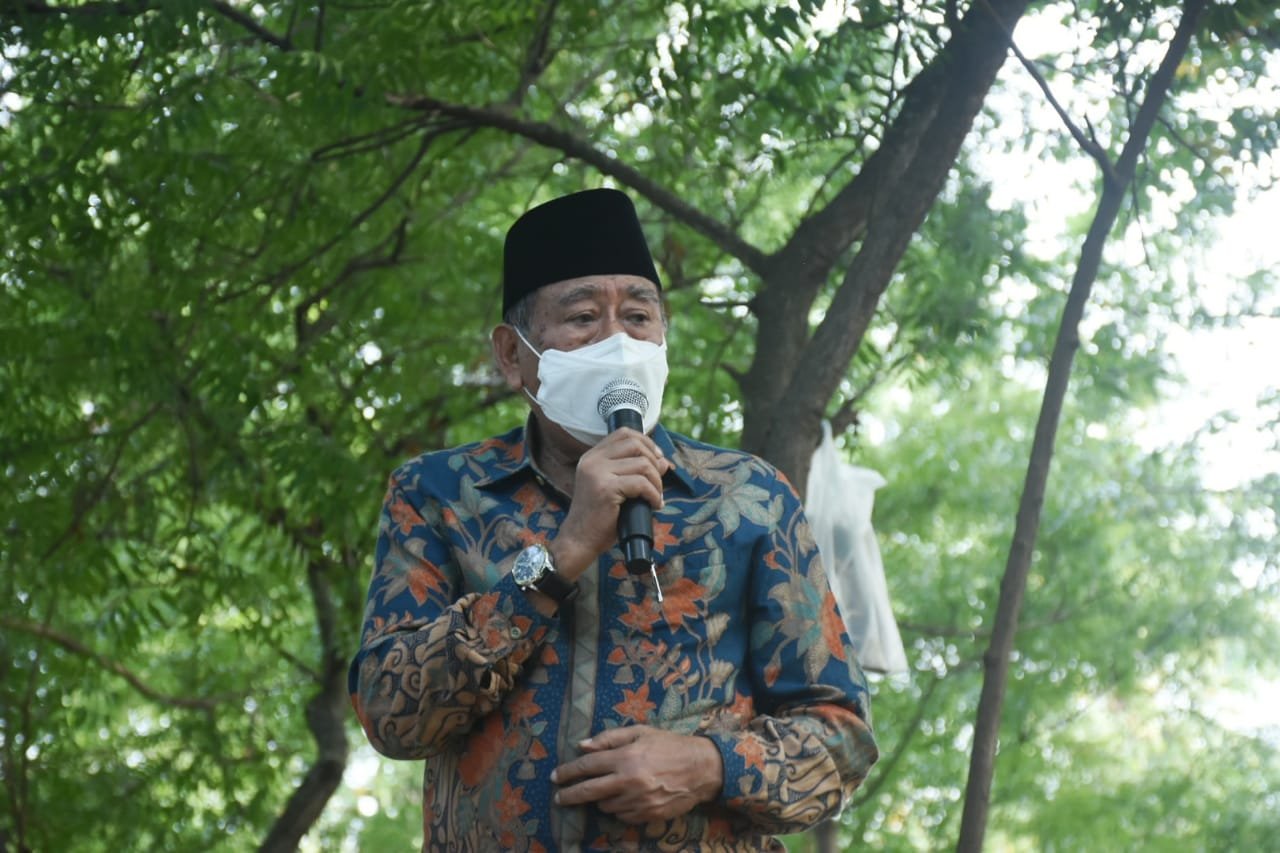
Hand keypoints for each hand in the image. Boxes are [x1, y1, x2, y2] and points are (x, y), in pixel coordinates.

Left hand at [550, 725, 722, 824]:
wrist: (701, 769)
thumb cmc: (669, 745)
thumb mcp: (640, 732)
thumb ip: (609, 738)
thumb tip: (582, 746)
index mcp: (626, 757)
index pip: (587, 766)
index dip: (568, 772)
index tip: (556, 776)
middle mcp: (629, 781)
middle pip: (588, 791)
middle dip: (569, 795)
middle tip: (558, 797)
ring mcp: (638, 801)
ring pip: (605, 806)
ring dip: (600, 799)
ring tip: (606, 790)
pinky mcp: (647, 816)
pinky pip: (622, 816)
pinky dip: (618, 808)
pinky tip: (624, 798)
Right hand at [551, 429, 670, 579]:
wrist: (579, 540)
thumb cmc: (599, 518)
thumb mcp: (616, 488)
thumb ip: (635, 472)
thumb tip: (663, 461)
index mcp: (592, 457)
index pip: (623, 434)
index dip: (646, 442)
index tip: (657, 459)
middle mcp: (592, 461)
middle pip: (635, 444)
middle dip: (654, 462)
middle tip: (658, 482)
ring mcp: (597, 473)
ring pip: (642, 464)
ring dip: (657, 482)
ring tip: (656, 497)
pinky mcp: (606, 489)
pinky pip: (642, 483)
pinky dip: (654, 495)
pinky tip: (654, 505)